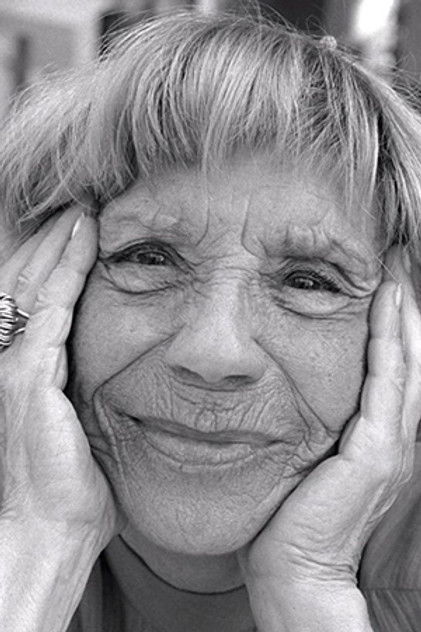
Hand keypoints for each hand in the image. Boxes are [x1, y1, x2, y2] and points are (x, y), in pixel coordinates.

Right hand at [0, 208, 117, 545]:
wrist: (48, 529)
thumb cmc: (68, 488)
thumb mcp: (79, 429)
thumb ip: (85, 393)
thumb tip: (119, 379)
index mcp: (23, 371)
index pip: (32, 303)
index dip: (51, 264)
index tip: (77, 234)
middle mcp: (10, 360)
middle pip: (25, 283)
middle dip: (50, 242)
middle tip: (76, 206)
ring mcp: (15, 365)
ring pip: (35, 286)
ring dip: (59, 244)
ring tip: (81, 209)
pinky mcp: (30, 375)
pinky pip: (51, 308)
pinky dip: (68, 270)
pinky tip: (86, 241)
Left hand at [239, 246, 420, 629]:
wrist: (294, 568)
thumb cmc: (290, 517)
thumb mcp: (306, 459)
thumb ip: (310, 426)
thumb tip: (280, 395)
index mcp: (377, 439)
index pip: (392, 373)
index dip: (393, 331)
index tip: (382, 291)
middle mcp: (394, 437)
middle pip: (408, 361)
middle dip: (405, 314)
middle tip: (398, 268)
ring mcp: (390, 443)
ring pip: (406, 364)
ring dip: (404, 318)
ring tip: (398, 275)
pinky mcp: (376, 450)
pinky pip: (388, 382)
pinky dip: (390, 342)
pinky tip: (388, 308)